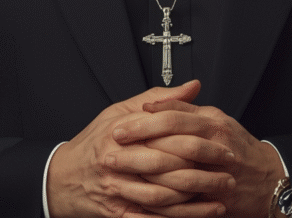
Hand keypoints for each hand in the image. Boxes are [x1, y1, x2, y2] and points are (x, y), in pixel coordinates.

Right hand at [47, 80, 232, 217]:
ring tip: (221, 197)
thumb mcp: (119, 111)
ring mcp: (117, 191)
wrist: (62, 179)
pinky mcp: (118, 214)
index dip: (196, 139)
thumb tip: (192, 86)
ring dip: (195, 201)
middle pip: (166, 168)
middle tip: (228, 173)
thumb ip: (158, 99)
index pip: (164, 135)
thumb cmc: (94, 141)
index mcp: (120, 133)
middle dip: (202, 172)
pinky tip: (199, 216)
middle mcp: (117, 162)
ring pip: (162, 198)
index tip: (221, 142)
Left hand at [110, 98, 283, 217]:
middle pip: (172, 139)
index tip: (121, 123)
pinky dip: (163, 199)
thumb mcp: (214, 119)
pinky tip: (142, 196)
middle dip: (140, 140)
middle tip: (113, 141)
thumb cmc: (238, 147)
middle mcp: (215, 145)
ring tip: (121, 168)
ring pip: (176, 171)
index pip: (174, 116)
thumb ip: (186, 110)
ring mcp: (216, 173)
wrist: (270, 179)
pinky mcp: (215, 198)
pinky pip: (185, 200)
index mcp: (213, 123)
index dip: (145, 119)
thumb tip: (155, 103)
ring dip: (145, 170)